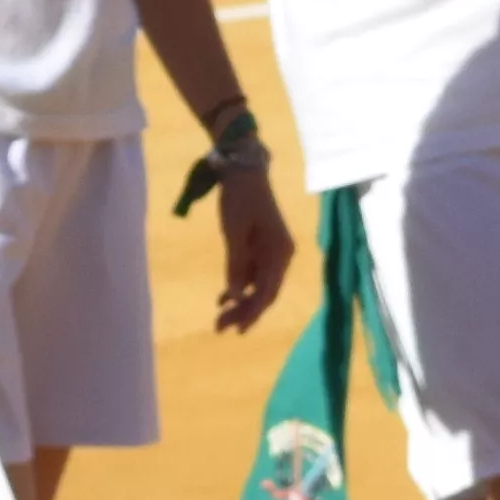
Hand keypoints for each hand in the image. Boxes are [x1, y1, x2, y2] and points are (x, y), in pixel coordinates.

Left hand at [204, 164, 293, 329]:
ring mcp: (271, 251)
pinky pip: (251, 273)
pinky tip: (222, 299)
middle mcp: (280, 255)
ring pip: (257, 285)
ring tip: (219, 318)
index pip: (267, 291)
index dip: (252, 312)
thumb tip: (234, 295)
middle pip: (264, 292)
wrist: (243, 169)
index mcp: (280, 252)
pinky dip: (238, 285)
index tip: (237, 329)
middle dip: (244, 311)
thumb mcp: (234, 233)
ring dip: (240, 301)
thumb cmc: (240, 199)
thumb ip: (236, 265)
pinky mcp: (260, 246)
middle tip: (220, 328)